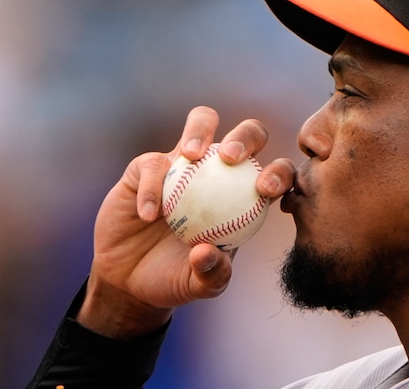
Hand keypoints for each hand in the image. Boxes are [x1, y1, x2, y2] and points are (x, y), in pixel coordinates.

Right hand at [76, 106, 295, 337]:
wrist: (130, 281)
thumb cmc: (176, 278)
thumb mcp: (199, 285)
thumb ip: (211, 274)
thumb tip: (207, 252)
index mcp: (245, 197)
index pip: (273, 174)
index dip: (278, 173)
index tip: (266, 189)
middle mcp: (220, 173)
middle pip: (246, 135)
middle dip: (246, 137)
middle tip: (232, 158)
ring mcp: (184, 165)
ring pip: (202, 123)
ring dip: (200, 131)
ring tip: (192, 154)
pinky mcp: (146, 168)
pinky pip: (152, 163)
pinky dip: (151, 187)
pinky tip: (149, 214)